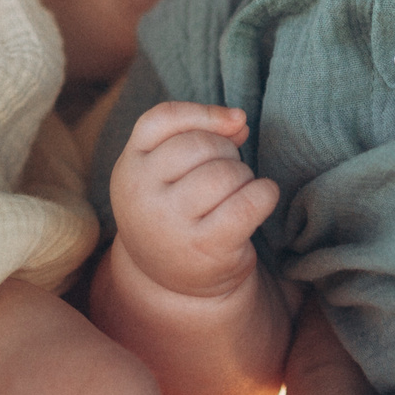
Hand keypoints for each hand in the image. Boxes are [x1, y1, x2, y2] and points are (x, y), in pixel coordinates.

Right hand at [110, 102, 279, 298]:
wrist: (170, 281)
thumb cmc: (175, 210)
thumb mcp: (169, 170)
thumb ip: (200, 135)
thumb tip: (238, 121)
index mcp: (129, 166)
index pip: (163, 119)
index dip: (205, 113)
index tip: (236, 121)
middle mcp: (141, 194)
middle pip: (200, 144)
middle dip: (227, 151)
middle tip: (228, 172)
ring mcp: (169, 223)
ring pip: (224, 172)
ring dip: (244, 176)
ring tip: (238, 191)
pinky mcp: (204, 247)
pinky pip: (248, 203)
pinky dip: (265, 194)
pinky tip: (262, 199)